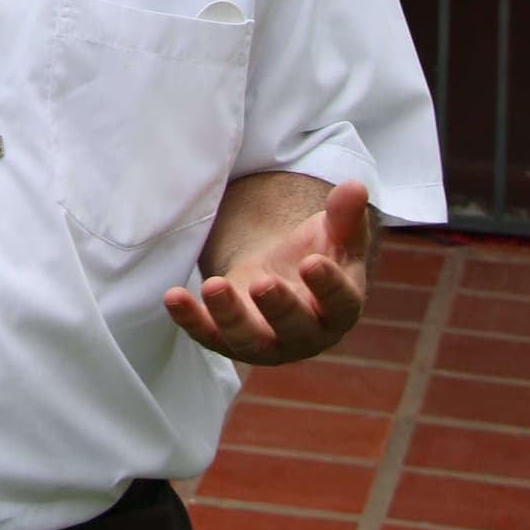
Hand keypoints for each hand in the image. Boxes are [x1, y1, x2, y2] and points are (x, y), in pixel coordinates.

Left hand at [163, 179, 370, 365]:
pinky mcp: (229, 340)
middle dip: (278, 306)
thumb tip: (355, 187)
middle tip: (262, 282)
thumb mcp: (334, 233)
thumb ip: (345, 215)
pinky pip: (209, 336)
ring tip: (213, 284)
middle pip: (294, 327)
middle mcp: (305, 334)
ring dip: (229, 316)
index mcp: (339, 308)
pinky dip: (191, 320)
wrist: (285, 278)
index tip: (311, 262)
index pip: (339, 302)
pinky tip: (173, 297)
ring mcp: (266, 342)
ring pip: (248, 340)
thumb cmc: (317, 254)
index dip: (327, 285)